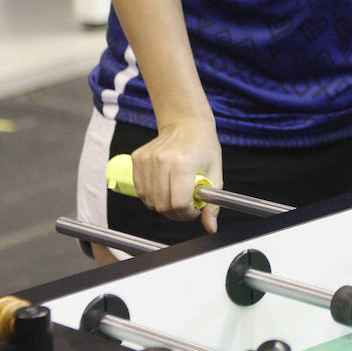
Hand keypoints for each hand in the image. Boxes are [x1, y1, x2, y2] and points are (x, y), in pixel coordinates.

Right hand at [130, 116, 221, 233]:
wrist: (186, 123)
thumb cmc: (203, 146)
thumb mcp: (214, 173)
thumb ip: (212, 203)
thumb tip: (211, 227)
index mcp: (184, 163)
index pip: (179, 203)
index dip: (187, 213)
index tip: (194, 209)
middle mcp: (162, 161)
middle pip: (162, 205)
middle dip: (176, 213)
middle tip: (185, 205)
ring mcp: (147, 159)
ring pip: (149, 201)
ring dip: (163, 204)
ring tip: (176, 194)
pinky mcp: (137, 159)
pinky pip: (141, 190)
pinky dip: (152, 195)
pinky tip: (164, 186)